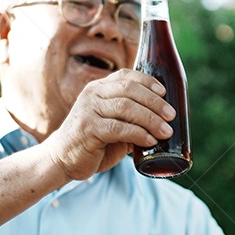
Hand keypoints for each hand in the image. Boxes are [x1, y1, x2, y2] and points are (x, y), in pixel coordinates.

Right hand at [44, 69, 174, 179]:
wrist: (63, 159)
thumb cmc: (93, 141)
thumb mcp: (113, 125)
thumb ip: (132, 119)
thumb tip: (163, 122)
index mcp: (99, 88)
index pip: (126, 76)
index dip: (147, 82)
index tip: (164, 92)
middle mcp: (92, 94)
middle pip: (129, 90)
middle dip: (154, 102)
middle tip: (171, 115)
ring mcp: (88, 110)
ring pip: (125, 108)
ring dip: (150, 119)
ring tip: (166, 131)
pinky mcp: (87, 129)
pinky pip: (117, 128)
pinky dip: (137, 134)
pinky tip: (150, 140)